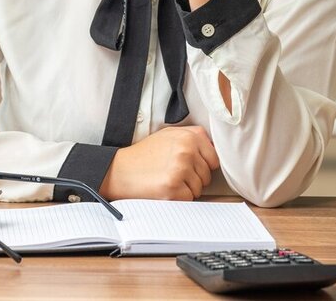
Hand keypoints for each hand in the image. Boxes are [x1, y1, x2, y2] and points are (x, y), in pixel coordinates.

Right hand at [101, 126, 219, 200]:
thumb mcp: (168, 135)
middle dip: (194, 178)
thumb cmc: (144, 155)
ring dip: (186, 189)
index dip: (203, 165)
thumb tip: (215, 148)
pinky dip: (179, 198)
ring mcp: (181, 170)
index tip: (190, 166)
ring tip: (167, 180)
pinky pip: (189, 199)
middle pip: (207, 175)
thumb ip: (193, 137)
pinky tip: (164, 189)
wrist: (120, 170)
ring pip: (199, 189)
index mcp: (189, 136)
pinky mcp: (174, 188)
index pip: (214, 158)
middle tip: (173, 173)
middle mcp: (187, 151)